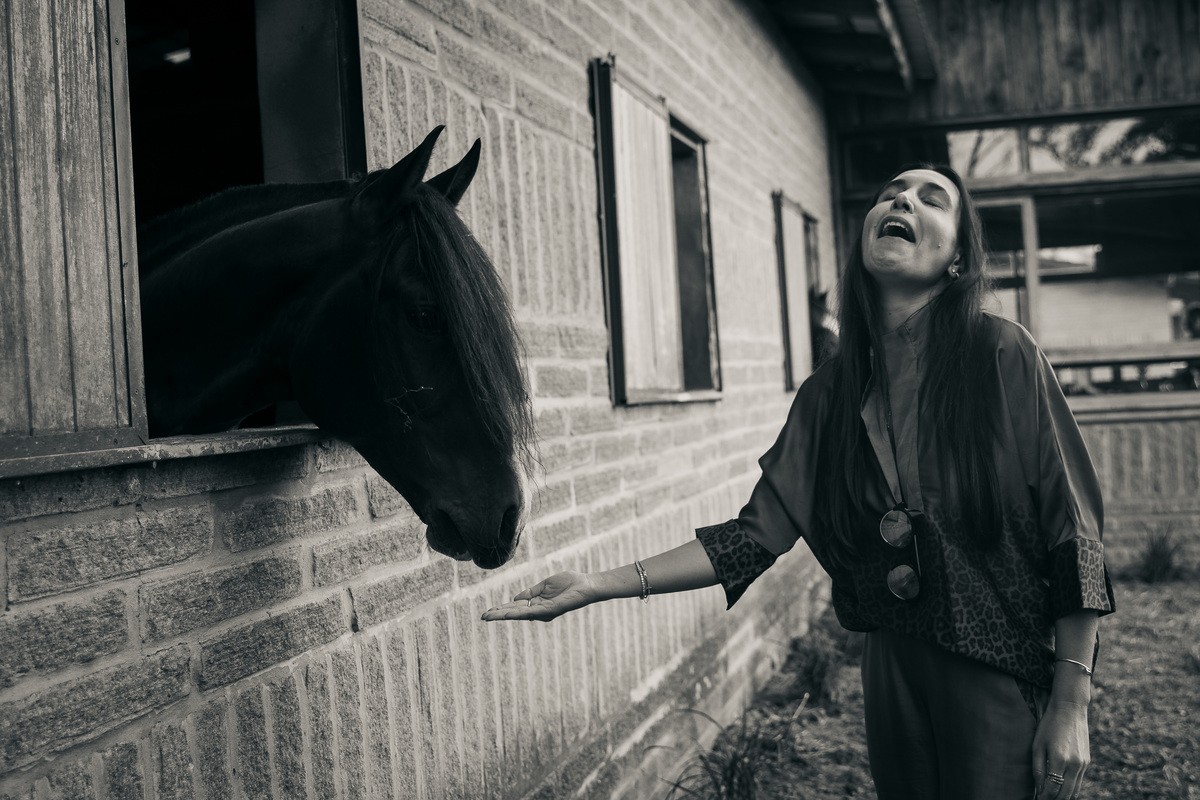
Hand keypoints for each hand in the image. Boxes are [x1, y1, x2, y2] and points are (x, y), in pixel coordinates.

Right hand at [481, 571, 596, 621]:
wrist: (586, 584)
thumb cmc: (569, 583)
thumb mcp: (545, 586)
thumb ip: (530, 592)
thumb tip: (515, 599)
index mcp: (537, 604)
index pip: (515, 607)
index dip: (502, 609)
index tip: (488, 611)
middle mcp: (539, 610)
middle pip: (514, 612)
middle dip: (498, 614)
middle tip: (483, 617)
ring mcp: (543, 611)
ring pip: (519, 614)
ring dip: (504, 615)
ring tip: (489, 617)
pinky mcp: (550, 610)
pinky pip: (531, 612)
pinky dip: (518, 613)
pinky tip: (507, 613)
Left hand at [1032, 700, 1089, 799]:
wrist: (1070, 710)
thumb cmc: (1049, 725)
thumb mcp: (1037, 744)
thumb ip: (1037, 768)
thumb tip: (1039, 788)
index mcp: (1059, 759)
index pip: (1052, 789)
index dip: (1044, 797)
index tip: (1037, 799)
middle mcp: (1074, 764)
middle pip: (1065, 794)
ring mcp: (1083, 764)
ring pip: (1074, 790)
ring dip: (1063, 797)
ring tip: (1051, 797)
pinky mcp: (1087, 762)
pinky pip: (1079, 782)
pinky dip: (1070, 788)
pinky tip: (1060, 788)